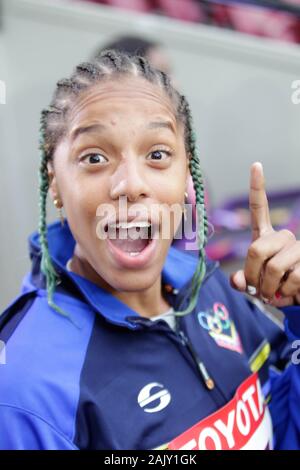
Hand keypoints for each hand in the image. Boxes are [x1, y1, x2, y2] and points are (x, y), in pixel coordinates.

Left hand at [230, 162, 299, 306]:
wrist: (295, 298)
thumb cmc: (271, 287)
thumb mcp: (253, 284)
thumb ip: (241, 281)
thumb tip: (238, 280)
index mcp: (266, 237)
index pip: (259, 208)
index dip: (258, 187)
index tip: (256, 165)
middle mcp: (283, 237)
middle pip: (256, 249)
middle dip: (251, 275)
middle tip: (255, 289)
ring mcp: (298, 248)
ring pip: (274, 268)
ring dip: (268, 288)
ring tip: (272, 293)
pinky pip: (291, 279)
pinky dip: (284, 294)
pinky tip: (288, 293)